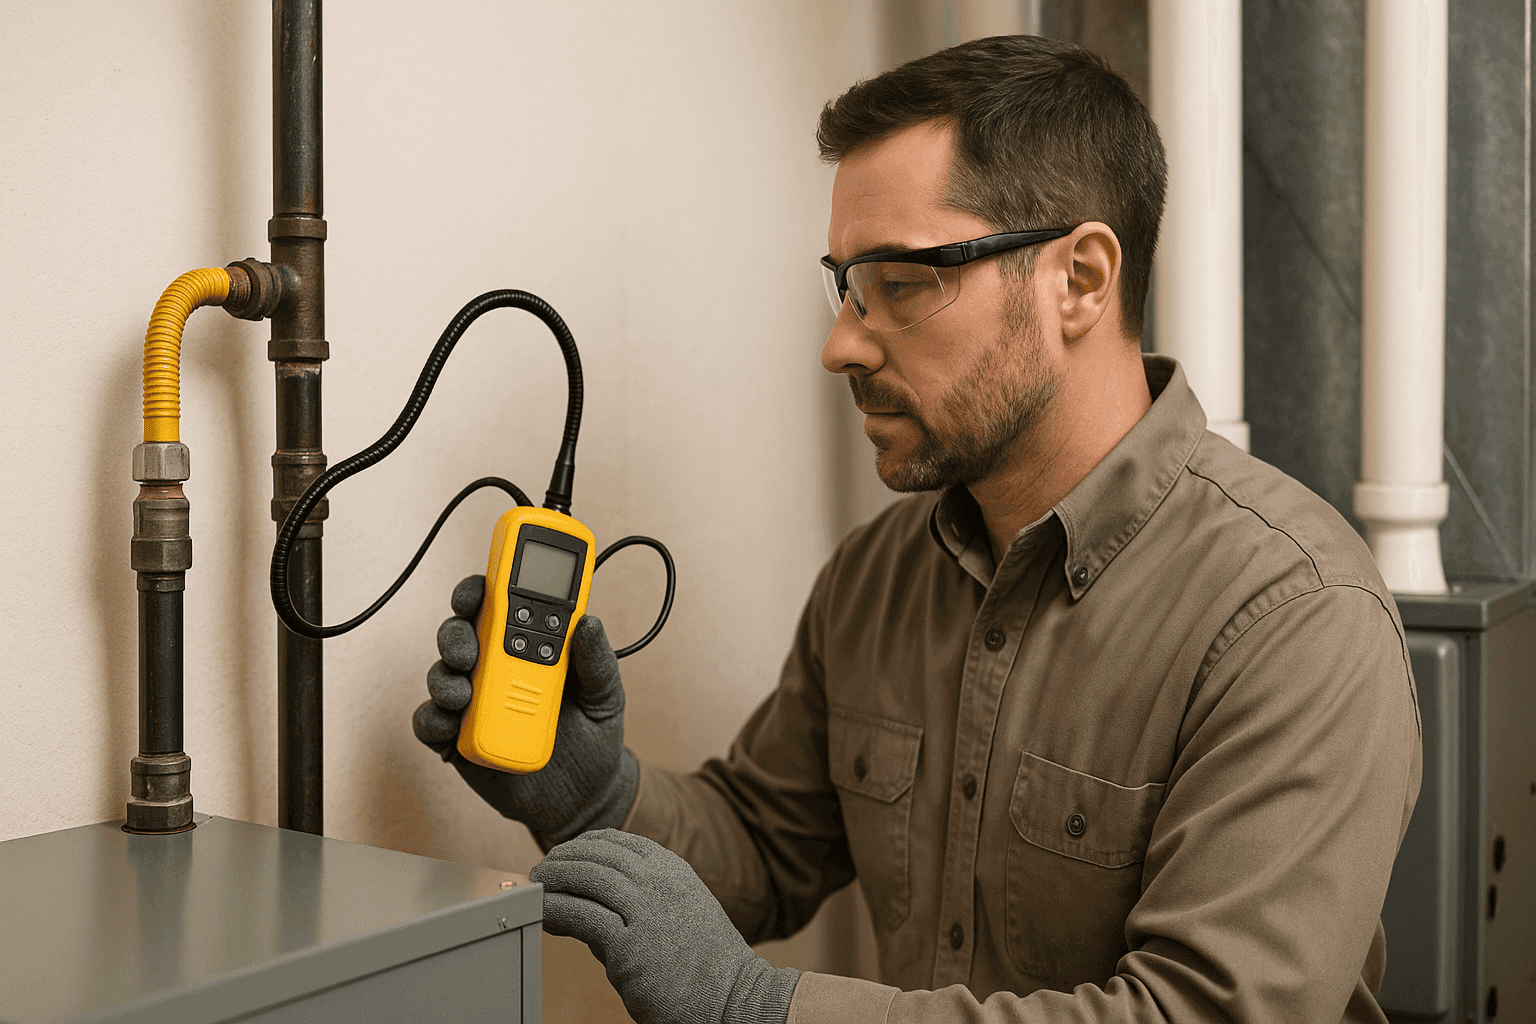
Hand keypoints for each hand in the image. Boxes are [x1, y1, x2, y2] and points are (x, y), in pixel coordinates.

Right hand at [411, 574, 637, 846]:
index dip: (483, 588)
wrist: (585, 794)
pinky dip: (433, 721)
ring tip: (463, 695)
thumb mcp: (606, 694)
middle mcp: (493, 666)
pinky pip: (431, 723)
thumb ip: (598, 660)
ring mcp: (473, 702)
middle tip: (469, 649)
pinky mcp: (458, 739)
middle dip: (456, 633)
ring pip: (441, 675)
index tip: (483, 587)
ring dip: (444, 678)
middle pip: (459, 633)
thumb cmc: (592, 733)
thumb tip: (589, 622)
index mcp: (527, 645)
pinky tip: (451, 724)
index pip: (497, 604)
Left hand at [532, 830, 799, 1023]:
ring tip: (536, 885)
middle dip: (564, 858)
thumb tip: (593, 904)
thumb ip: (643, 903)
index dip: (587, 844)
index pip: (621, 843)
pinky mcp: (630, 945)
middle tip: (542, 868)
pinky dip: (555, 909)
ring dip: (555, 878)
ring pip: (587, 877)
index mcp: (675, 872)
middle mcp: (661, 883)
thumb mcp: (684, 914)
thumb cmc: (708, 966)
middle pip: (599, 855)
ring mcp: (646, 911)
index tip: (567, 853)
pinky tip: (542, 913)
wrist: (735, 999)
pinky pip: (580, 916)